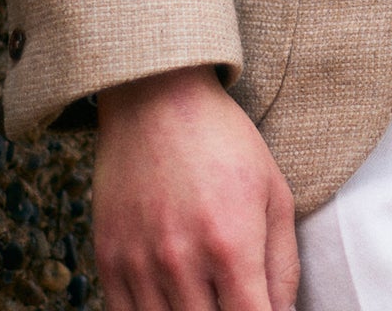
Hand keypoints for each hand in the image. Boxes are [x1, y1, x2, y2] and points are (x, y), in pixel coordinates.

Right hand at [94, 64, 299, 310]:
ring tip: (207, 296)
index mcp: (232, 243)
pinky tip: (173, 300)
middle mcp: (182, 261)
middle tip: (235, 296)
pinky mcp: (108, 262)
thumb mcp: (273, 192)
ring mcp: (140, 265)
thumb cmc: (226, 143)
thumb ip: (283, 264)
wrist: (158, 101)